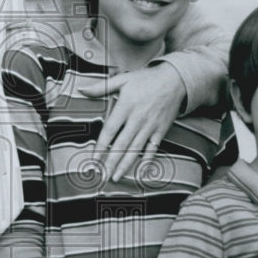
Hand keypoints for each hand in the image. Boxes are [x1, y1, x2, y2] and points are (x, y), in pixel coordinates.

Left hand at [80, 63, 185, 182]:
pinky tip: (140, 170)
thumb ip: (101, 87)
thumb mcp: (123, 80)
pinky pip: (152, 148)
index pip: (110, 130)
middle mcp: (137, 119)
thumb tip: (82, 90)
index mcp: (126, 107)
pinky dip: (147, 160)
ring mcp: (150, 126)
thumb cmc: (146, 80)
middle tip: (103, 175)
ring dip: (125, 164)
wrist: (174, 80)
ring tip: (116, 177)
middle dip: (111, 161)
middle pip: (121, 144)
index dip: (101, 145)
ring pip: (135, 149)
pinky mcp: (160, 131)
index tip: (94, 158)